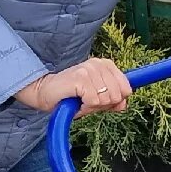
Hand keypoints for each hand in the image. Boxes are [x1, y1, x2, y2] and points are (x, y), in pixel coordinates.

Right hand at [16, 56, 132, 114]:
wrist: (44, 93)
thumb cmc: (70, 96)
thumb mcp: (96, 99)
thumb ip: (112, 101)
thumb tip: (124, 105)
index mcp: (106, 65)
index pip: (126, 88)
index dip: (115, 100)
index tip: (100, 100)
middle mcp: (99, 64)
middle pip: (117, 96)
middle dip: (103, 105)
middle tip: (87, 101)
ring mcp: (90, 69)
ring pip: (106, 99)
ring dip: (92, 106)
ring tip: (80, 100)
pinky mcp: (81, 78)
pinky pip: (94, 101)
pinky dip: (85, 107)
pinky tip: (76, 101)